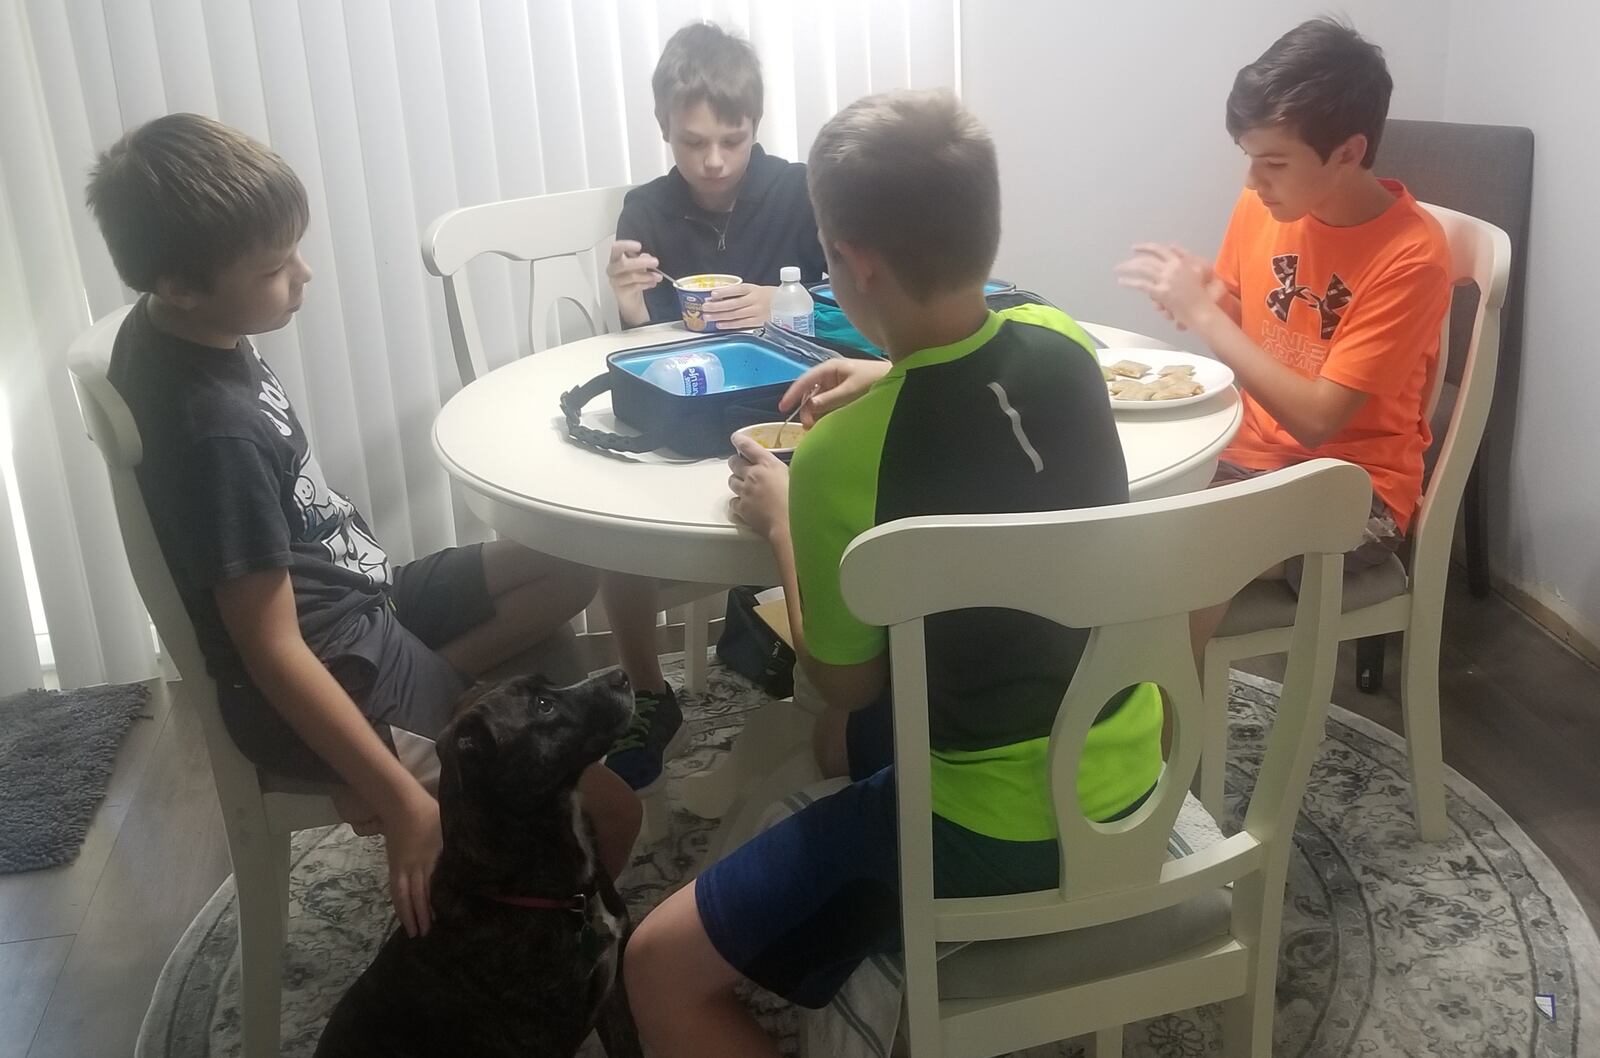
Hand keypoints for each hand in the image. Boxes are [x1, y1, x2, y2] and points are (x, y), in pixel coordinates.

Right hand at [381, 790, 441, 937]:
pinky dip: (397, 902)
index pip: (427, 889)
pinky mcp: (392, 864)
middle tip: (422, 935)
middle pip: (412, 897)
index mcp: (426, 859)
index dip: (429, 907)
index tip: (436, 922)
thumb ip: (454, 849)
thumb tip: (468, 865)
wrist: (400, 804)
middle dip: (417, 917)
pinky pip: (394, 888)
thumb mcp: (446, 831)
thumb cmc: (428, 814)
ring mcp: (399, 866)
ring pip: (400, 895)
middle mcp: (410, 867)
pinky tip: (401, 911)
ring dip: (405, 914)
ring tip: (410, 930)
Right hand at [606, 240, 661, 295]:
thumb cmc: (633, 279)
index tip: (639, 246)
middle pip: (624, 264)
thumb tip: (646, 256)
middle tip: (655, 262)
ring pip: (631, 276)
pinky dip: (646, 284)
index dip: (626, 246)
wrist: (630, 299)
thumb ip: (642, 259)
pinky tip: (652, 283)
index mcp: (615, 259)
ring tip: (658, 276)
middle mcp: (612, 269)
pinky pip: (635, 286)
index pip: (616, 248)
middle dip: (641, 262)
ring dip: (648, 275)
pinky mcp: (621, 292)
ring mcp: (615, 281)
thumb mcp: (639, 266)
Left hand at [701, 283, 773, 329]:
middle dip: (717, 306)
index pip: (737, 290)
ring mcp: (756, 312)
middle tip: (705, 307)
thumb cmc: (770, 296)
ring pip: (735, 315)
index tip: (713, 294)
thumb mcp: (756, 289)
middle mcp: (755, 300)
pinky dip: (730, 324)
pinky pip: (741, 324)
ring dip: (720, 316)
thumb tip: (720, 296)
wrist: (788, 305)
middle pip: (733, 304)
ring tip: (708, 317)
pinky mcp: (758, 322)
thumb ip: (741, 292)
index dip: (725, 292)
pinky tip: (720, 324)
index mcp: (754, 289)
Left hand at [727, 434, 789, 540]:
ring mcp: (745, 492)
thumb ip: (785, 470)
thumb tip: (785, 469)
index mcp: (768, 464)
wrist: (790, 524)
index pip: (747, 446)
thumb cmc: (800, 500)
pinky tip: (745, 504)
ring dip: (737, 481)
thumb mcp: (797, 477)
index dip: (739, 440)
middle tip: (741, 466)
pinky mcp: (742, 509)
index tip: (736, 438)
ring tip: (744, 486)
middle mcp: (753, 475)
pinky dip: (737, 502)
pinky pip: (732, 502)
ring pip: (731, 481)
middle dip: (736, 463)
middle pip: (734, 463)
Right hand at [779, 358, 891, 426]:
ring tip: (816, 428)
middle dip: (806, 409)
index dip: (792, 394)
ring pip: (818, 401)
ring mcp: (836, 385)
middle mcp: (830, 376)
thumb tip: (808, 407)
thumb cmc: (873, 381)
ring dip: (815, 414)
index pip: (804, 381)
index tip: (782, 408)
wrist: (897, 381)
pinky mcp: (843, 395)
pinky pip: (828, 405)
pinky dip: (825, 414)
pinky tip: (825, 424)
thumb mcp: (850, 391)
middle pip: (810, 393)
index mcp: (829, 369)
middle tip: (809, 426)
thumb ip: (829, 399)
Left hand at [1114, 244, 1224, 332]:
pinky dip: (1129, 282)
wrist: (1203, 310)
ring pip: (1143, 268)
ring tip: (1118, 270)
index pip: (1160, 249)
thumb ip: (1185, 256)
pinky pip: (1141, 284)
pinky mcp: (1161, 292)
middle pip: (1147, 260)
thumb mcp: (1198, 269)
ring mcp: (1167, 279)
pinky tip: (1121, 281)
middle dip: (1132, 261)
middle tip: (1122, 264)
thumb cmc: (1203, 293)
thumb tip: (1171, 244)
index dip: (1145, 247)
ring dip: (1128, 268)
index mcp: (1181, 262)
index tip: (1135, 248)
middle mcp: (1173, 267)